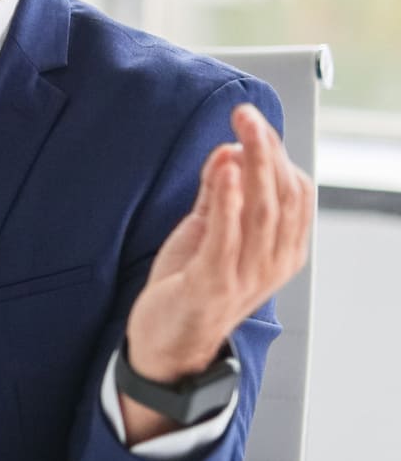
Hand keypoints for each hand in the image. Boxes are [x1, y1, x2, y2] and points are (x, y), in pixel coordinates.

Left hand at [120, 103, 313, 438]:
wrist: (165, 345)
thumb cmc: (188, 289)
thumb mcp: (207, 233)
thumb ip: (217, 195)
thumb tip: (229, 151)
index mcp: (280, 250)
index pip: (295, 193)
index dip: (277, 155)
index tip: (253, 123)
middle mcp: (271, 262)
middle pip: (282, 195)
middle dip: (267, 149)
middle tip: (247, 115)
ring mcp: (245, 274)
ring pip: (262, 210)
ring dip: (253, 164)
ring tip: (242, 130)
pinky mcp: (214, 282)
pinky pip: (227, 235)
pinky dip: (227, 198)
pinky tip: (224, 167)